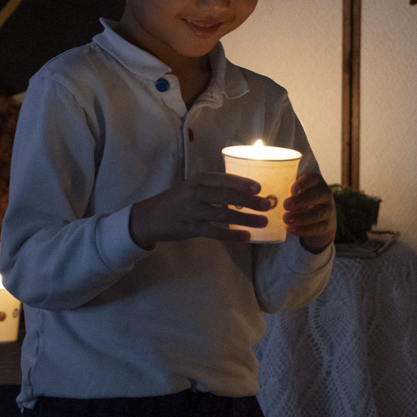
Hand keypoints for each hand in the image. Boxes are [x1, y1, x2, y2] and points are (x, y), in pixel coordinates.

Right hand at [129, 173, 273, 249]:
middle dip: (249, 201)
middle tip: (267, 205)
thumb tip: (243, 192)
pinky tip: (246, 237)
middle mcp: (195, 193)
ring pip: (224, 214)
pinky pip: (216, 232)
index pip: (224, 179)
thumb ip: (212, 188)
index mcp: (197, 180)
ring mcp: (192, 211)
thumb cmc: (175, 201)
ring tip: (263, 222)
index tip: (260, 188)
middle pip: (227, 196)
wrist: (149, 217)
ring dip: (246, 218)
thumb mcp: (191, 187)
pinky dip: (232, 234)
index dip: (242, 183)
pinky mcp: (191, 228)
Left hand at [282, 173, 335, 252]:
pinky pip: (317, 228)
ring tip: (285, 219)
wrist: (320, 218)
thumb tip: (261, 192)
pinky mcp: (327, 225)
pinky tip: (291, 230)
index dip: (302, 184)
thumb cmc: (301, 200)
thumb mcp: (295, 192)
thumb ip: (283, 189)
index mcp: (315, 182)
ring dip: (300, 217)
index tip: (292, 190)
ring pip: (317, 213)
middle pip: (315, 196)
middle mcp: (325, 194)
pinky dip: (303, 229)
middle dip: (300, 201)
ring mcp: (328, 210)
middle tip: (285, 205)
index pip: (311, 179)